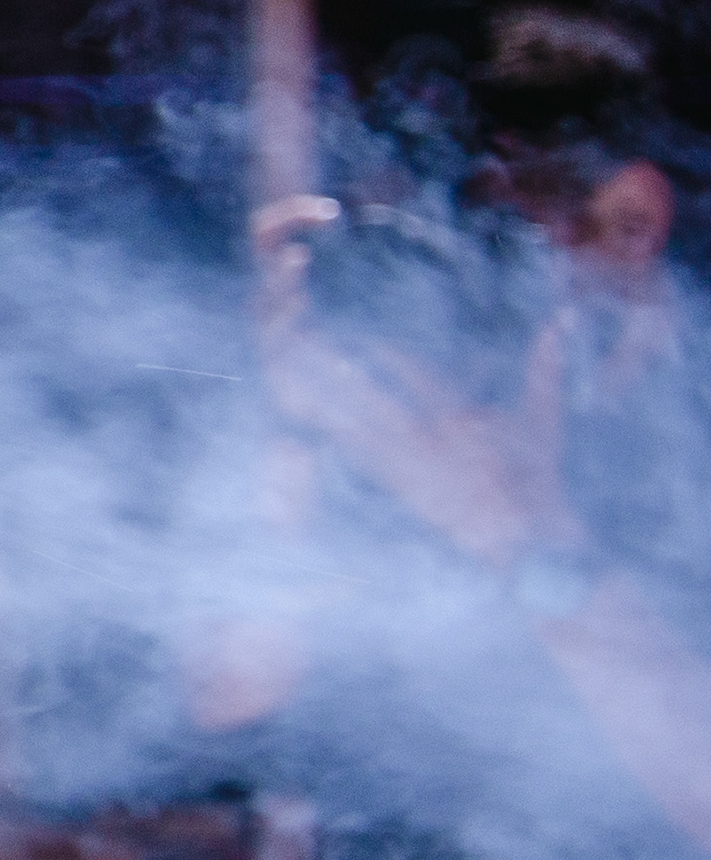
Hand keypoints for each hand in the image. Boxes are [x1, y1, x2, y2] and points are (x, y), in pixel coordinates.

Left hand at [263, 308, 584, 567]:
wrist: (528, 543)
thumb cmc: (537, 475)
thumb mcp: (544, 420)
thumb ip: (546, 368)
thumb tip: (564, 317)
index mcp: (461, 422)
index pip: (422, 381)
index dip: (393, 356)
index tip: (365, 333)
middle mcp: (430, 444)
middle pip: (378, 406)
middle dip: (346, 382)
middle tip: (313, 355)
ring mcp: (410, 469)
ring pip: (359, 434)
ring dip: (329, 410)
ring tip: (295, 387)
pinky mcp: (398, 490)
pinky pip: (358, 462)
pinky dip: (332, 443)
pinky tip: (304, 428)